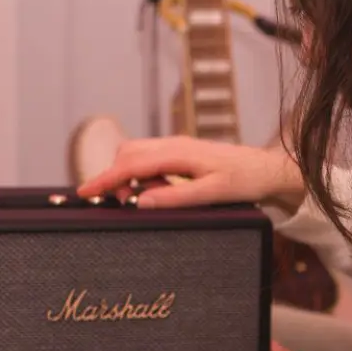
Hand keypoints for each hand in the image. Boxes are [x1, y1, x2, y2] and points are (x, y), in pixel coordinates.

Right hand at [77, 135, 306, 212]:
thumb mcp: (212, 194)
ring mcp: (176, 146)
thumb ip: (176, 197)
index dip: (105, 179)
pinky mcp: (180, 153)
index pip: (131, 164)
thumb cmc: (244, 181)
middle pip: (127, 155)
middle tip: (124, 205)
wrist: (267, 169)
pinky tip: (161, 192)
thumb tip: (140, 202)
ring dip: (132, 179)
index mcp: (178, 153)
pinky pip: (151, 161)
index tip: (84, 193)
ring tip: (150, 199)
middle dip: (115, 178)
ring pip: (137, 156)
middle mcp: (174, 144)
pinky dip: (145, 177)